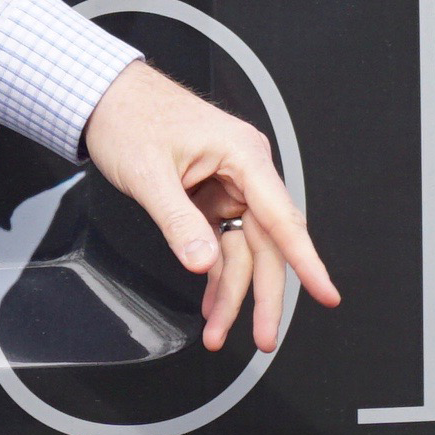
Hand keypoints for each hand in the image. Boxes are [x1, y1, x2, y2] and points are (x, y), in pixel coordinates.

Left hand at [79, 61, 339, 351]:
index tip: (326, 292)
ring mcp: (229, 186)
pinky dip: (215, 275)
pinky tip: (211, 304)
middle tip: (264, 337)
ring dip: (231, 293)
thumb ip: (178, 221)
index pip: (283, 219)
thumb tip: (201, 261)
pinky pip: (222, 242)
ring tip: (219, 331)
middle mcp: (244, 172)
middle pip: (267, 244)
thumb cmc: (132, 117)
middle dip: (263, 295)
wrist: (107, 97)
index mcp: (243, 156)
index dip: (307, 261)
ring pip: (243, 251)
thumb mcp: (149, 174)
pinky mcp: (211, 196)